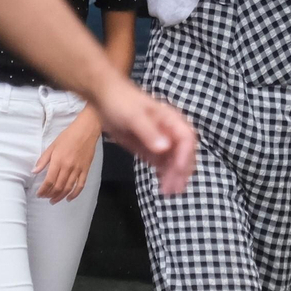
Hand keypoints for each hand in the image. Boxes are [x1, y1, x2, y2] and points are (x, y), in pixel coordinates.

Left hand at [36, 113, 100, 203]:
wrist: (86, 130)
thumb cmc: (68, 136)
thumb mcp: (53, 145)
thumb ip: (43, 160)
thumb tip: (34, 171)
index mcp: (58, 160)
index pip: (49, 180)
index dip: (43, 190)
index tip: (39, 194)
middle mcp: (68, 167)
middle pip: (58, 186)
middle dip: (50, 194)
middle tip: (45, 198)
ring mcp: (78, 169)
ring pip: (68, 188)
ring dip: (60, 196)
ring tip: (54, 200)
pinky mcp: (86, 170)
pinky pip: (80, 185)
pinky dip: (75, 194)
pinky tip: (69, 198)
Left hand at [94, 78, 196, 195]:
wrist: (104, 98)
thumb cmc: (121, 102)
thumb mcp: (133, 116)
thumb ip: (149, 132)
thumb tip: (165, 148)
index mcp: (169, 120)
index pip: (186, 139)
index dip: (185, 155)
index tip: (178, 171)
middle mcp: (169, 131)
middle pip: (182, 153)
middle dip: (180, 171)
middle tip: (173, 189)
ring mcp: (160, 140)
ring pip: (173, 161)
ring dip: (173, 176)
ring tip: (168, 193)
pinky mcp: (149, 147)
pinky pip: (161, 163)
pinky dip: (163, 174)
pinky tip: (162, 186)